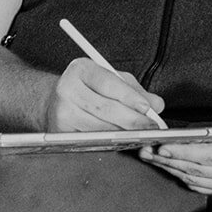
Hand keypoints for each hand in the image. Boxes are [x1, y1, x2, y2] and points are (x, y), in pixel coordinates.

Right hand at [44, 57, 165, 130]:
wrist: (55, 101)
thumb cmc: (89, 88)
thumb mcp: (113, 80)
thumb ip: (136, 90)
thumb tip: (157, 105)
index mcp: (82, 69)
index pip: (109, 83)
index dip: (130, 97)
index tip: (147, 108)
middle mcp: (68, 88)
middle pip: (105, 108)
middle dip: (132, 120)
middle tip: (150, 127)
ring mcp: (61, 111)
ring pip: (99, 127)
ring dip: (123, 134)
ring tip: (140, 135)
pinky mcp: (60, 131)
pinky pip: (90, 139)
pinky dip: (109, 141)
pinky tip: (122, 141)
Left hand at [137, 90, 211, 195]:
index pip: (209, 155)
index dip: (183, 152)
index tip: (162, 147)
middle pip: (196, 169)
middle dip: (168, 159)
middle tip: (147, 149)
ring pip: (192, 178)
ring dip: (168, 166)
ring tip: (150, 154)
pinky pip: (194, 184)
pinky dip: (176, 173)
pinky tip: (164, 163)